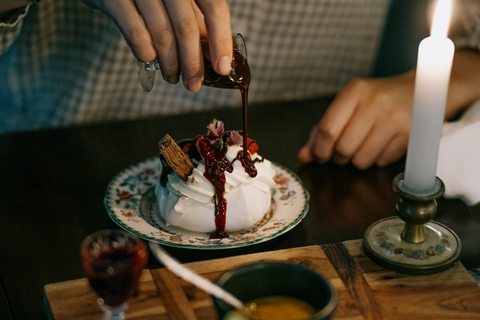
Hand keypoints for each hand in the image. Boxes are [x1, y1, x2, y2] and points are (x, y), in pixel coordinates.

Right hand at [82, 0, 232, 91]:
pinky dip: (146, 53)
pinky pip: (136, 34)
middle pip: (187, 28)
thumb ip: (195, 18)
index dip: (221, 41)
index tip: (222, 68)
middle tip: (194, 85)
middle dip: (192, 63)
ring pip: (162, 35)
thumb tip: (216, 52)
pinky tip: (150, 59)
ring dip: (170, 64)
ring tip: (172, 77)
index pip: (214, 8)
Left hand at [298, 72, 415, 168]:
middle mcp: (375, 102)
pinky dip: (377, 160)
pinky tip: (382, 145)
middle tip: (343, 151)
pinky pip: (381, 162)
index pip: (327, 129)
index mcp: (355, 92)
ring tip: (364, 147)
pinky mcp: (410, 134)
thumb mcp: (349, 105)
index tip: (320, 155)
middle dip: (339, 157)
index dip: (320, 149)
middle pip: (343, 148)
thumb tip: (304, 156)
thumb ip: (322, 130)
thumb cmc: (378, 99)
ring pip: (361, 160)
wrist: (424, 89)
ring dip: (357, 160)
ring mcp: (394, 118)